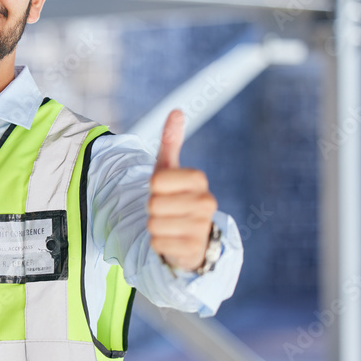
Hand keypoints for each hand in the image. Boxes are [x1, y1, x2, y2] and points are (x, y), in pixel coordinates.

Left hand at [147, 109, 217, 271]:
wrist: (190, 238)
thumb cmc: (176, 199)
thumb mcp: (170, 169)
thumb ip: (171, 142)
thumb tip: (176, 111)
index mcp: (199, 180)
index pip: (156, 180)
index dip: (153, 187)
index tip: (165, 191)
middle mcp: (206, 202)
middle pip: (153, 203)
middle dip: (153, 208)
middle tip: (167, 211)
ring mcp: (202, 227)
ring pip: (154, 224)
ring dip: (155, 226)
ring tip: (169, 225)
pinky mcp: (194, 249)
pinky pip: (158, 243)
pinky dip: (158, 243)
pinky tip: (172, 240)